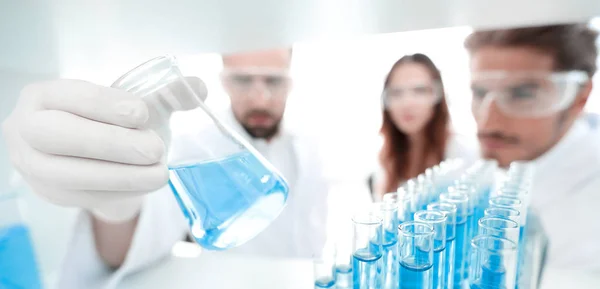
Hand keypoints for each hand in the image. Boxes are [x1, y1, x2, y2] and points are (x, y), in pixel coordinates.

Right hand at [2, 78, 204, 221]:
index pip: (69, 96)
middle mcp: (27, 129)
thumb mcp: (135, 103)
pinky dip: (118, 191)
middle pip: (58, 136)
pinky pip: (82, 197)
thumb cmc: (110, 122)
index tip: (143, 113)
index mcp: (44, 96)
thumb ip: (167, 93)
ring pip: (68, 174)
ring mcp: (34, 166)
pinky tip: (145, 185)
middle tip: (156, 149)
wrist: (93, 157)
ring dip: (120, 175)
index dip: (106, 105)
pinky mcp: (50, 195)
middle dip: (110, 143)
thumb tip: (198, 87)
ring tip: (160, 172)